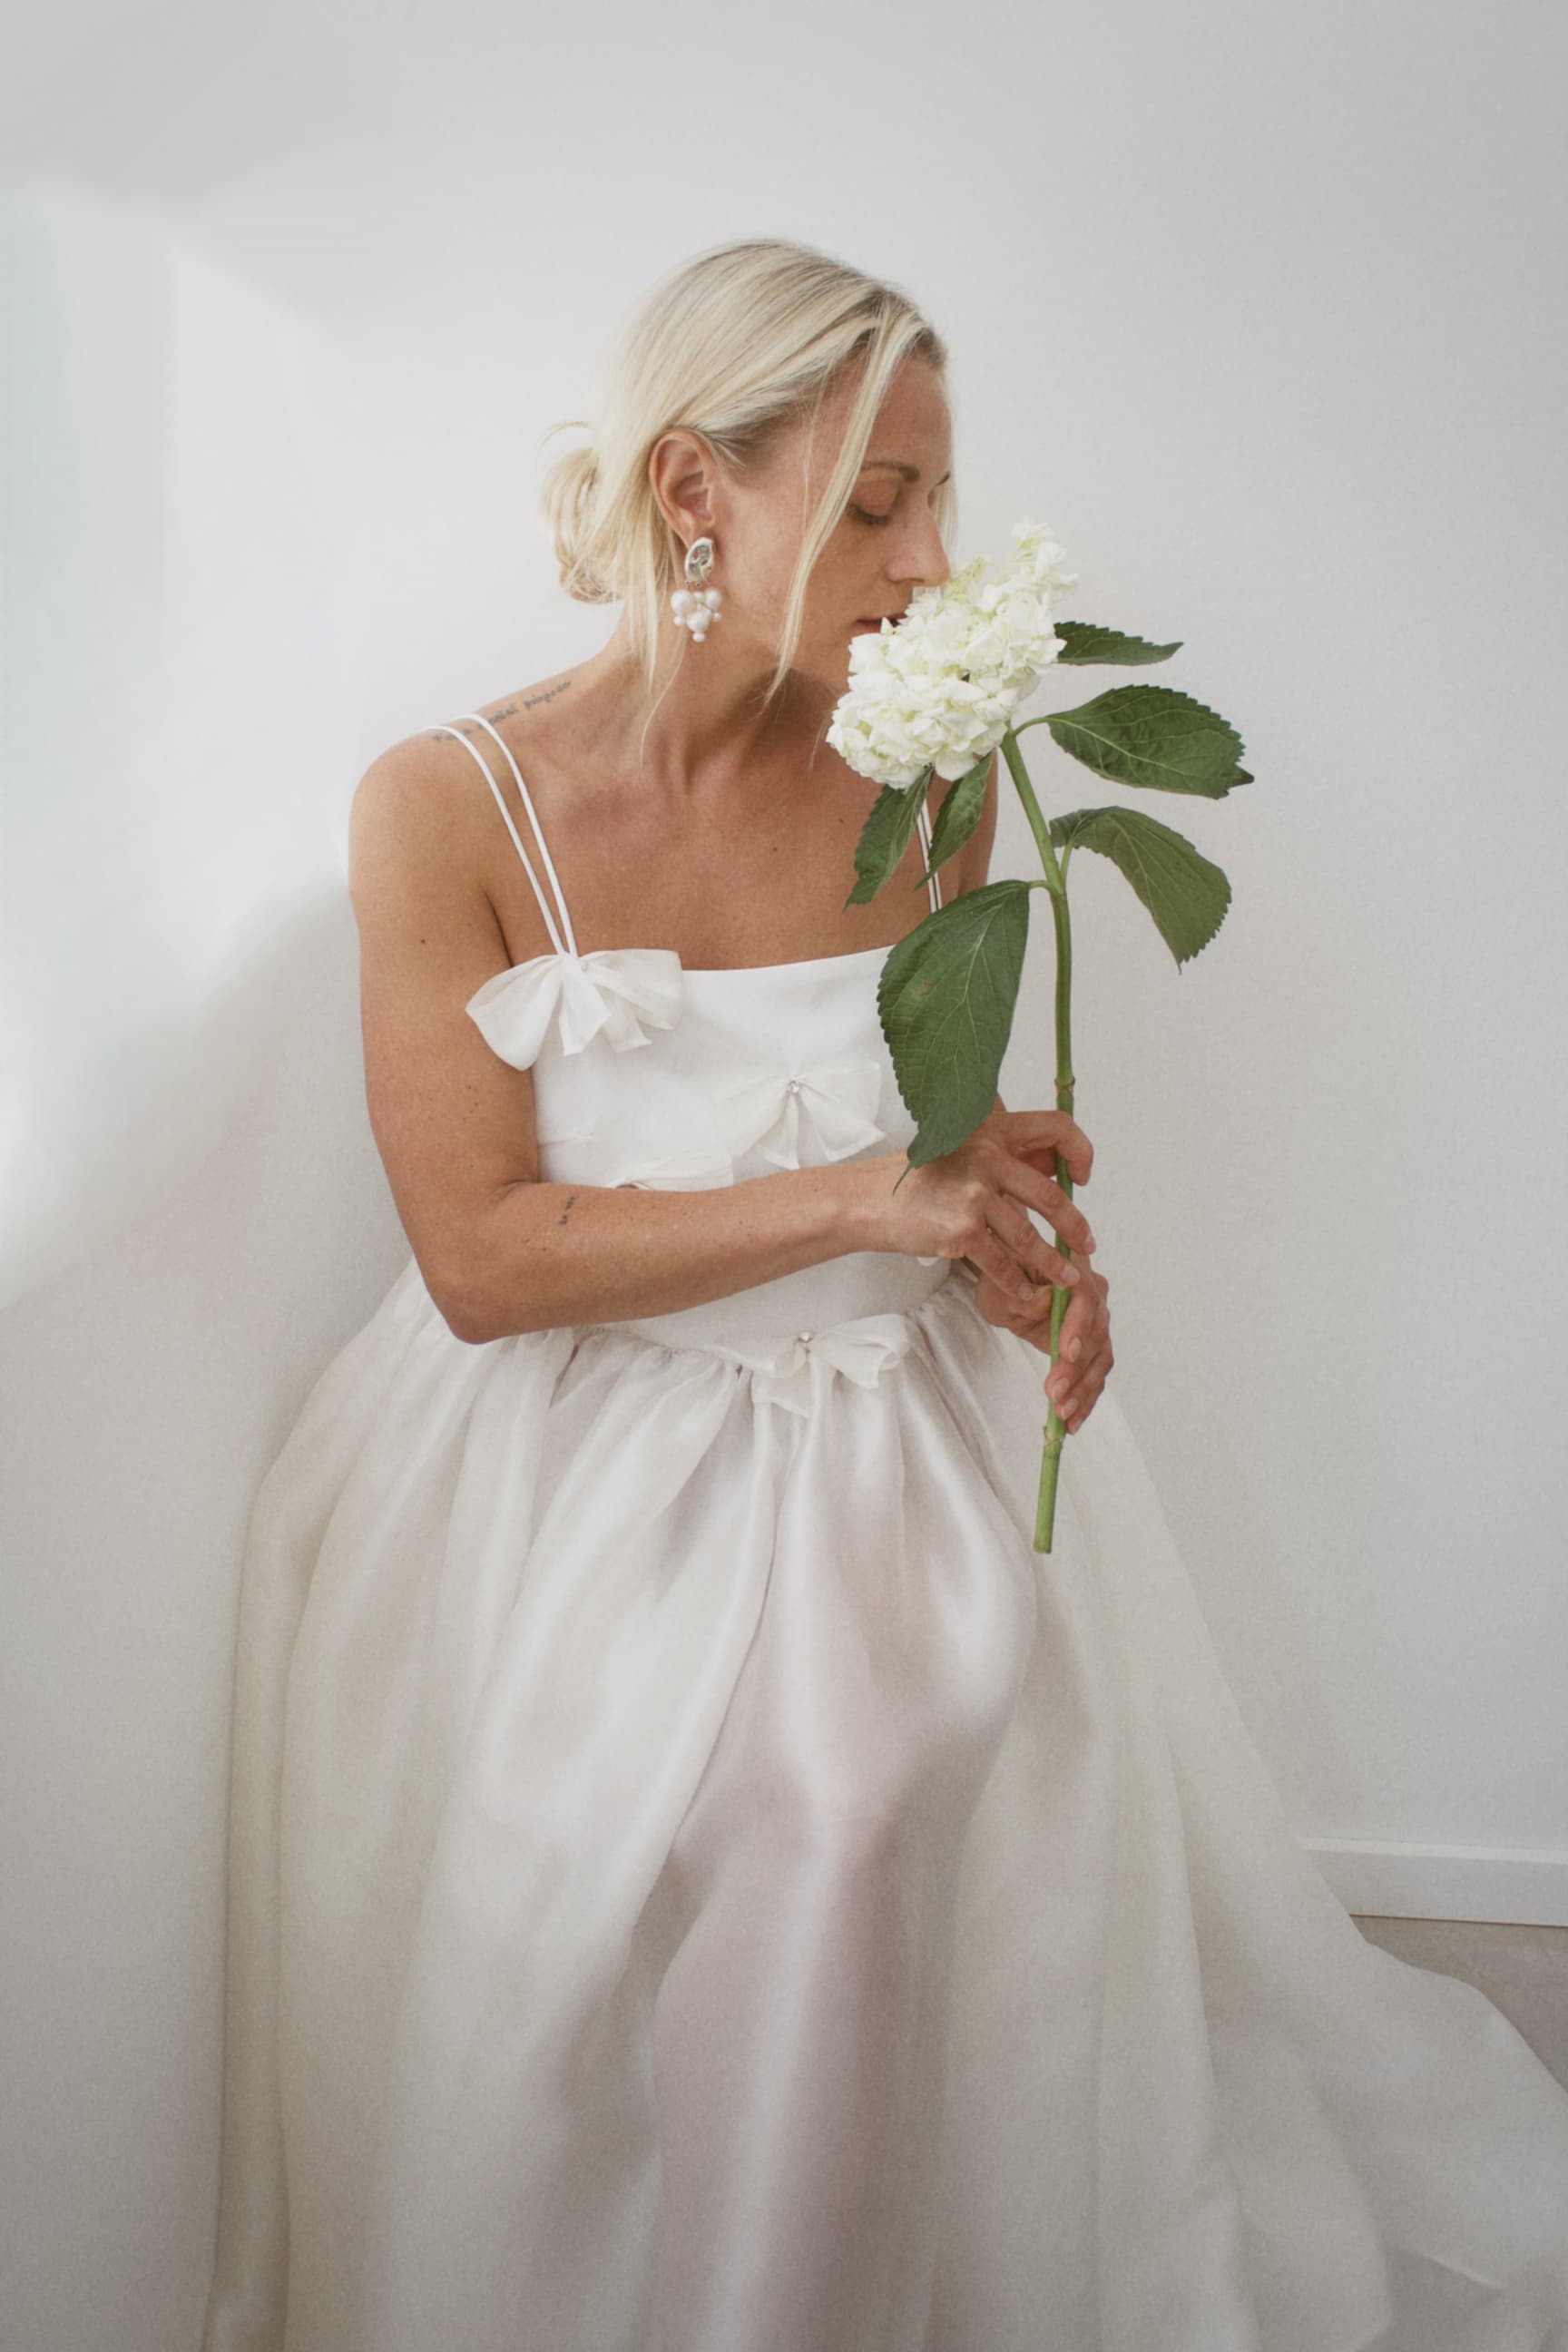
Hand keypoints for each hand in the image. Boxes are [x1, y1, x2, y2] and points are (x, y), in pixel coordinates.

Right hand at [855, 1107, 1095, 1301]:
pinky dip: (1017, 1283)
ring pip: (1030, 1236)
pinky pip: (1002, 1262)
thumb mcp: (961, 1148)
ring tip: (1066, 1278)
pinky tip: (1026, 1293)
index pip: (1056, 1128)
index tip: (1080, 1177)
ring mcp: (975, 1194)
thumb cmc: (915, 1179)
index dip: (1080, 1151)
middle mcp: (988, 1155)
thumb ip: (1004, 1154)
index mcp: (993, 1128)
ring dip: (1053, 1263)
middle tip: (1085, 1244)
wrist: (868, 1201)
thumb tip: (1054, 1168)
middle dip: (1074, 1227)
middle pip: (1051, 1195)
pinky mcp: (962, 1229)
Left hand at [972, 1251, 1112, 1432]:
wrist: (1010, 1285)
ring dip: (1083, 1390)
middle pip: (1097, 1335)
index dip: (1079, 1328)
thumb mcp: (1001, 1285)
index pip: (1085, 1299)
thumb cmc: (1005, 1279)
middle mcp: (1094, 1295)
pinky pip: (1095, 1374)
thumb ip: (1022, 1295)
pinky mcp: (1091, 1346)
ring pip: (1100, 1359)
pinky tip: (1073, 1421)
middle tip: (1056, 1394)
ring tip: (1063, 1415)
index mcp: (1074, 1271)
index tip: (1066, 1353)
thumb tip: (1045, 1302)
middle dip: (1077, 1369)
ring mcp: (1096, 1321)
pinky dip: (1086, 1399)